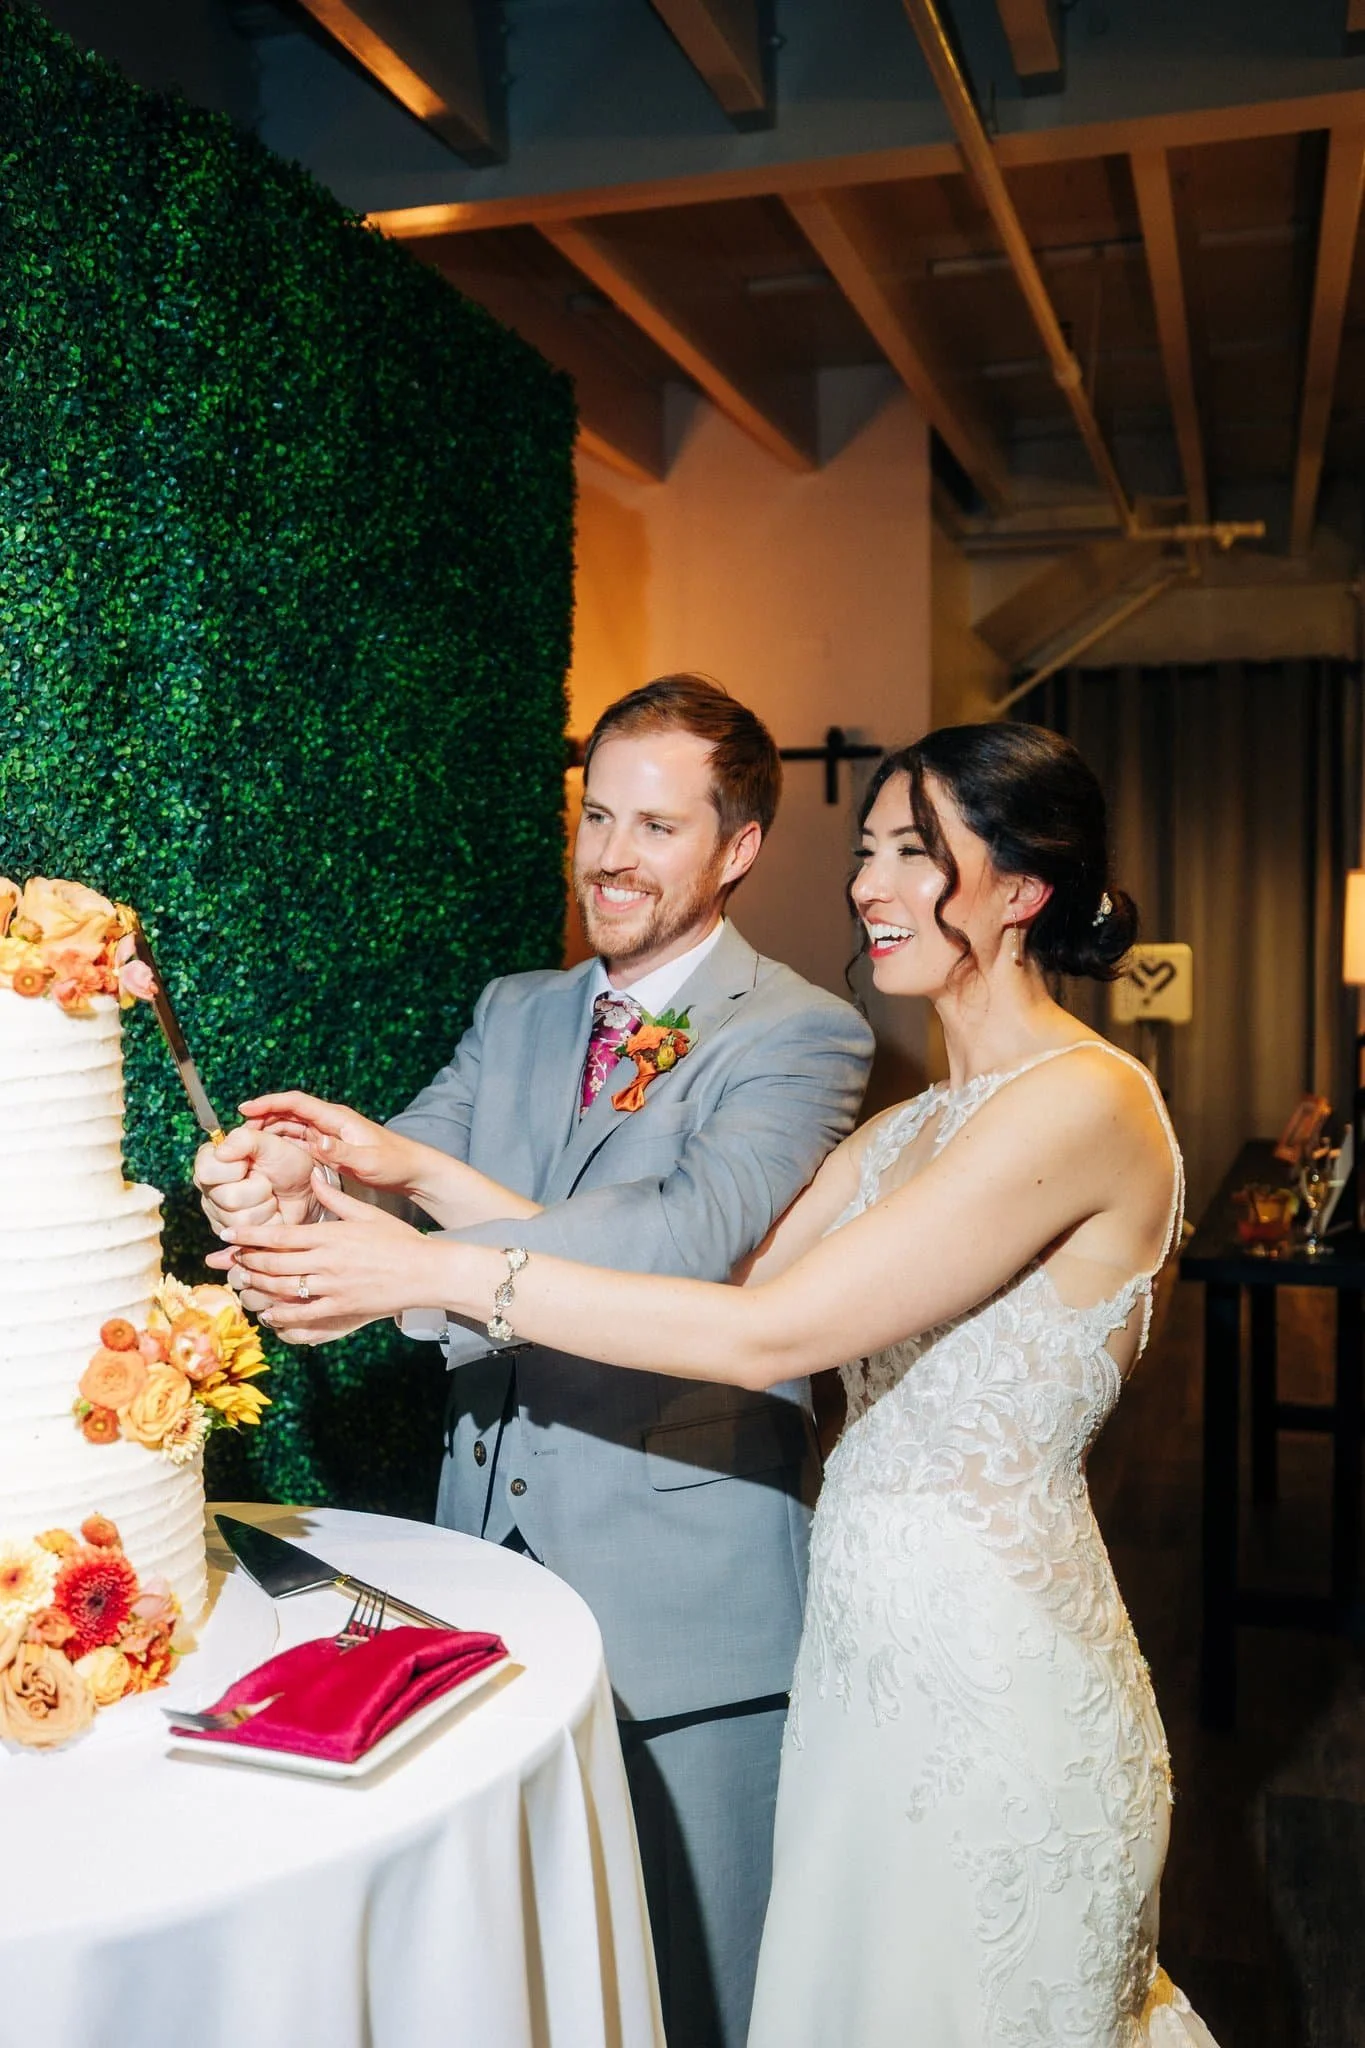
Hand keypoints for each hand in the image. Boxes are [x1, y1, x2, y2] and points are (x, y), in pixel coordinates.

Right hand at [194, 1121, 318, 1237]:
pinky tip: (270, 1212)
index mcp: (210, 1162)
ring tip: (270, 1196)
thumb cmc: (287, 1164)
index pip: (206, 1171)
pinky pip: (250, 1234)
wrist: (306, 1191)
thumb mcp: (270, 1144)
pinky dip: (269, 1221)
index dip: (234, 1168)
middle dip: (259, 1189)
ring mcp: (218, 1214)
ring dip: (266, 1205)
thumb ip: (244, 1140)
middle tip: (266, 1181)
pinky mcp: (231, 1234)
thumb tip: (221, 1152)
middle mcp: (209, 1188)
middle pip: (228, 1197)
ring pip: (241, 1218)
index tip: (249, 1163)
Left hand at [218, 1174, 444, 1342]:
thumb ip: (336, 1197)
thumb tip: (315, 1175)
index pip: (279, 1235)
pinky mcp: (341, 1307)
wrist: (425, 1270)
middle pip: (273, 1262)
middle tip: (228, 1260)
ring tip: (242, 1282)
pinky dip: (280, 1314)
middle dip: (246, 1261)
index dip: (249, 1236)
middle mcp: (326, 1261)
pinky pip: (302, 1314)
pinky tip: (267, 1312)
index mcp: (330, 1235)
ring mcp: (332, 1286)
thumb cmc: (399, 1238)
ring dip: (258, 1286)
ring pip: (282, 1287)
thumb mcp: (367, 1212)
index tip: (227, 1235)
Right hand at [238, 1090, 420, 1195]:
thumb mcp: (368, 1161)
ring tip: (246, 1144)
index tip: (245, 1108)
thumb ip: (342, 1152)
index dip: (270, 1102)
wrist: (412, 1171)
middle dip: (262, 1117)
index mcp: (337, 1118)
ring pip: (291, 1127)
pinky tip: (267, 1157)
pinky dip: (282, 1145)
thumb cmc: (394, 1163)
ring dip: (269, 1132)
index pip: (297, 1102)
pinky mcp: (329, 1148)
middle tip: (238, 1133)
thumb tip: (318, 1140)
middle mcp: (330, 1122)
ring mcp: (329, 1134)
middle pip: (289, 1113)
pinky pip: (299, 1142)